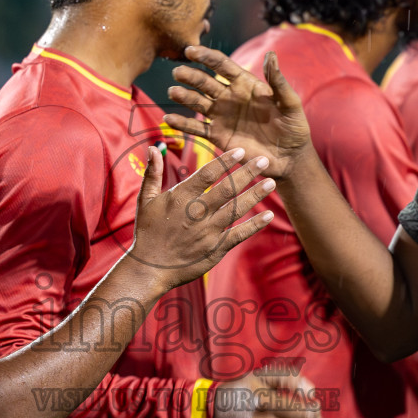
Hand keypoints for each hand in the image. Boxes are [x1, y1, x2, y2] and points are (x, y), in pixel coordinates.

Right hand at [128, 145, 276, 290]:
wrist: (149, 269)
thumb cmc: (148, 232)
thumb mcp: (145, 200)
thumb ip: (152, 173)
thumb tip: (153, 148)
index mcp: (180, 197)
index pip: (207, 174)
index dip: (225, 161)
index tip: (240, 150)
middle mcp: (196, 213)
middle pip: (227, 189)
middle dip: (247, 173)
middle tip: (264, 160)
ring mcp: (207, 231)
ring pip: (237, 209)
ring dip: (255, 195)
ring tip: (271, 182)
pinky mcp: (215, 248)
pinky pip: (238, 234)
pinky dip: (254, 225)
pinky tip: (269, 216)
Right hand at [166, 48, 312, 179]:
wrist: (289, 157)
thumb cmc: (294, 128)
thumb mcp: (290, 103)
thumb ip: (279, 81)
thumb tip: (271, 55)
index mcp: (245, 84)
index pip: (222, 65)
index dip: (206, 57)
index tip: (191, 51)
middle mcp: (229, 97)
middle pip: (205, 82)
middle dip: (191, 76)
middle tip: (178, 72)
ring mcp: (221, 116)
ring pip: (197, 102)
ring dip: (184, 96)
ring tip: (173, 92)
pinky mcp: (217, 136)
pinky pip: (196, 127)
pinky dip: (182, 123)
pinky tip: (169, 120)